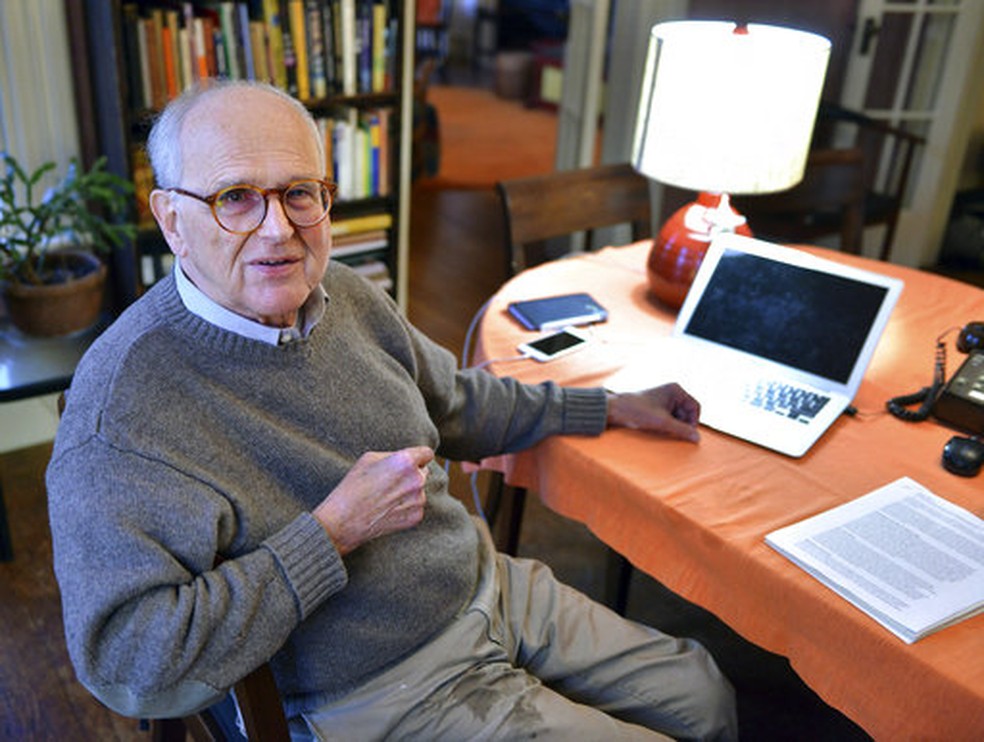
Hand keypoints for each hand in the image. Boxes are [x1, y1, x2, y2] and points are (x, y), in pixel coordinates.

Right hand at [313, 446, 434, 554]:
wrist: (345, 520)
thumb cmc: (354, 487)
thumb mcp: (369, 459)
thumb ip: (394, 455)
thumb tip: (408, 457)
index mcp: (406, 462)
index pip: (427, 453)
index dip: (419, 456)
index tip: (414, 460)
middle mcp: (417, 480)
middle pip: (423, 471)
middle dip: (411, 474)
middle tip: (390, 481)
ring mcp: (418, 500)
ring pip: (419, 490)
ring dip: (408, 491)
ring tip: (385, 497)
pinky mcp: (416, 516)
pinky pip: (416, 506)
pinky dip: (406, 507)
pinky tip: (388, 509)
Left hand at [606, 383, 700, 442]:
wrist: (613, 410)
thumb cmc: (636, 412)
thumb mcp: (662, 423)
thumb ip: (681, 430)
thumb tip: (698, 439)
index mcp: (675, 389)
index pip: (695, 407)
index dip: (693, 421)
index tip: (687, 434)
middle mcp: (671, 392)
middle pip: (687, 412)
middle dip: (682, 424)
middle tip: (672, 433)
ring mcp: (664, 399)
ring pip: (678, 416)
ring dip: (674, 426)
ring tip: (662, 431)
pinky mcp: (657, 406)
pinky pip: (669, 418)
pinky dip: (667, 425)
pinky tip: (658, 429)